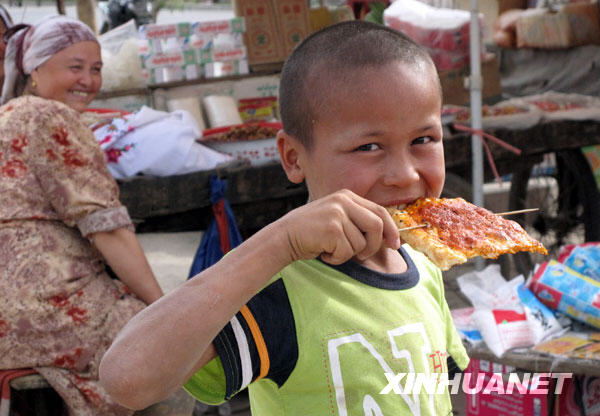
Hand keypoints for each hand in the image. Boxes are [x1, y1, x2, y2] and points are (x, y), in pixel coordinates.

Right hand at [278, 189, 400, 264]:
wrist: (284, 236)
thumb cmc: (312, 233)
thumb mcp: (337, 219)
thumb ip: (358, 222)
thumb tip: (389, 238)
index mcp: (347, 196)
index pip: (379, 211)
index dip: (391, 230)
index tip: (395, 244)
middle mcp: (343, 201)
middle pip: (376, 225)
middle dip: (374, 245)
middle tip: (363, 256)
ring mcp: (337, 213)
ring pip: (361, 243)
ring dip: (348, 254)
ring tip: (331, 250)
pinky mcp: (332, 228)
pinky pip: (347, 251)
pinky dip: (337, 259)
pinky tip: (324, 252)